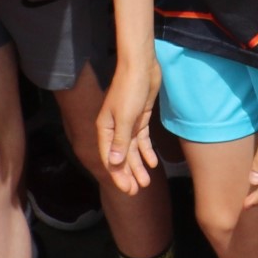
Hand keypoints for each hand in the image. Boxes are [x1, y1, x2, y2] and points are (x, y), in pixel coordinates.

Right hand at [97, 53, 160, 194]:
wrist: (141, 66)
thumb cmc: (130, 89)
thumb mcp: (125, 117)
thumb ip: (120, 141)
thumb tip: (114, 164)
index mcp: (105, 130)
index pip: (111, 159)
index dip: (119, 176)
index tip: (127, 190)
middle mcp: (114, 130)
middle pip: (121, 157)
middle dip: (129, 174)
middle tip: (137, 191)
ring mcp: (127, 124)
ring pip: (132, 150)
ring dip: (138, 166)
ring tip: (146, 182)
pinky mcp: (140, 118)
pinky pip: (141, 139)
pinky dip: (146, 151)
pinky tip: (152, 162)